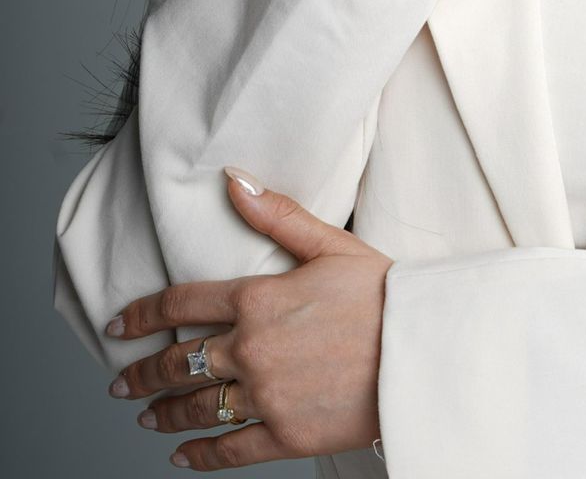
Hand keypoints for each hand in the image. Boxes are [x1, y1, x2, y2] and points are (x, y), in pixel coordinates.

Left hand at [104, 168, 391, 469]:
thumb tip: (232, 179)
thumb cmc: (383, 292)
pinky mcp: (286, 434)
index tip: (119, 326)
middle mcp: (251, 349)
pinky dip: (199, 454)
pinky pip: (229, 449)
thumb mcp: (332, 243)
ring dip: (163, 413)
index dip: (142, 315)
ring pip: (196, 408)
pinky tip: (182, 454)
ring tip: (145, 416)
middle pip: (179, 362)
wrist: (421, 351)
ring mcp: (266, 396)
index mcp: (258, 298)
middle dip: (142, 374)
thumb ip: (277, 214)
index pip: (182, 304)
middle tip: (121, 383)